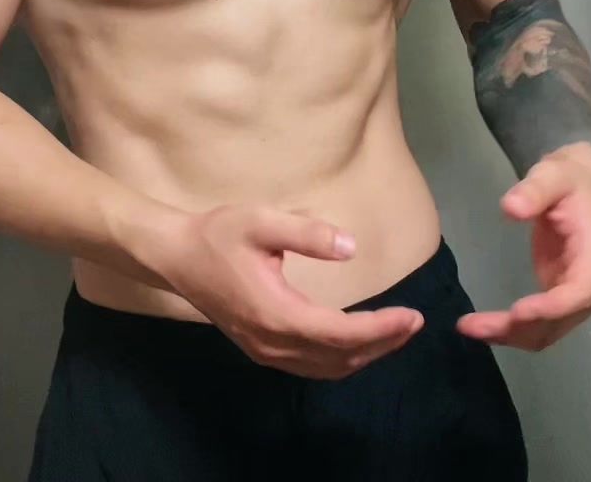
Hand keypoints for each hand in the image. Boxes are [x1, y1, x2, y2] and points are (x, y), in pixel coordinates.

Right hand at [162, 203, 424, 378]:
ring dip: (365, 354)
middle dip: (382, 343)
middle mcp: (273, 343)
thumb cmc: (218, 234)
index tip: (412, 315)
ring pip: (326, 368)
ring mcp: (265, 351)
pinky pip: (311, 366)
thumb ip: (307, 234)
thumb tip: (351, 247)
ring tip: (395, 332)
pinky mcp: (261, 349)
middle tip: (414, 322)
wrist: (176, 256)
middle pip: (339, 357)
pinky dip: (341, 358)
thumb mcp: (261, 222)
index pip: (341, 333)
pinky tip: (356, 342)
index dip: (381, 328)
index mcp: (277, 314)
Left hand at [457, 144, 590, 349]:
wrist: (582, 185)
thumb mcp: (554, 175)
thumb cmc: (569, 179)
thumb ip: (534, 190)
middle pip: (558, 320)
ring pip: (548, 331)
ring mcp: (577, 295)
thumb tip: (510, 208)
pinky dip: (514, 330)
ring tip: (468, 328)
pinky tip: (483, 326)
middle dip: (517, 328)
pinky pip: (540, 324)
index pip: (578, 292)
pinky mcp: (561, 297)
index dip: (549, 308)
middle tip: (470, 325)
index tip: (515, 311)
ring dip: (510, 336)